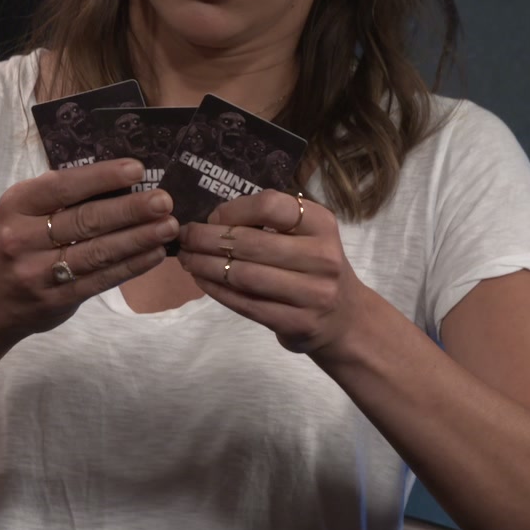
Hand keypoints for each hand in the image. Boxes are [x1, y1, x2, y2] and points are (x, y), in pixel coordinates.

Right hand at [0, 159, 177, 346]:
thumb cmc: (12, 247)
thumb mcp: (20, 214)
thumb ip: (58, 199)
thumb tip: (119, 182)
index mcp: (16, 205)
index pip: (63, 186)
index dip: (102, 177)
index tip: (137, 169)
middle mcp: (23, 237)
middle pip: (85, 220)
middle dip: (129, 209)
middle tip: (164, 200)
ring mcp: (38, 272)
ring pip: (97, 252)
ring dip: (138, 238)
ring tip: (168, 227)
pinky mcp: (56, 300)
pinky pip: (100, 280)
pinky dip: (130, 266)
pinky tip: (153, 254)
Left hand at [178, 190, 367, 354]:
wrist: (345, 319)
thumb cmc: (314, 268)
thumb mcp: (306, 236)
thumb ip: (269, 224)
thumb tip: (211, 221)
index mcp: (322, 224)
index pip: (270, 206)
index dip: (233, 210)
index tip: (211, 218)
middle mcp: (322, 256)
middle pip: (250, 243)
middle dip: (207, 239)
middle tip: (185, 237)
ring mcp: (312, 293)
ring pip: (243, 275)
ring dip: (205, 265)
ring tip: (186, 259)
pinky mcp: (297, 323)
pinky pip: (245, 304)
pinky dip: (216, 290)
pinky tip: (201, 280)